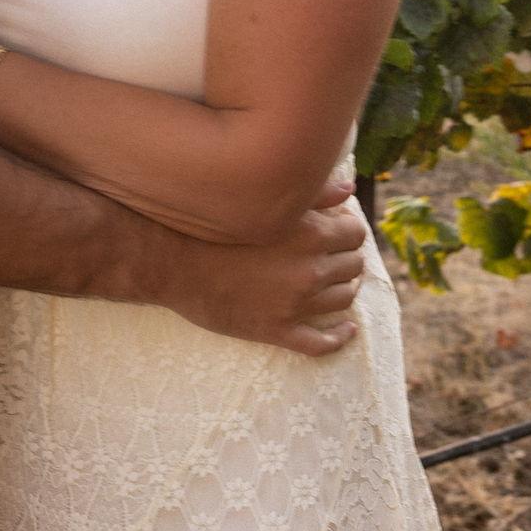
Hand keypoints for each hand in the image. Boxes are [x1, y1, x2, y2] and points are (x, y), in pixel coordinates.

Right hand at [158, 174, 367, 357]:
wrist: (174, 263)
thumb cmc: (215, 225)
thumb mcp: (266, 203)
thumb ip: (313, 193)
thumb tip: (349, 187)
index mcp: (312, 235)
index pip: (356, 234)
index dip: (349, 230)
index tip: (337, 230)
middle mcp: (311, 271)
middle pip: (354, 266)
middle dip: (347, 258)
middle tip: (334, 255)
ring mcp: (295, 306)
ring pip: (343, 300)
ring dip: (344, 288)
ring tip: (335, 282)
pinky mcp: (278, 331)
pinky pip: (321, 343)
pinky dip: (340, 336)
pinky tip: (346, 329)